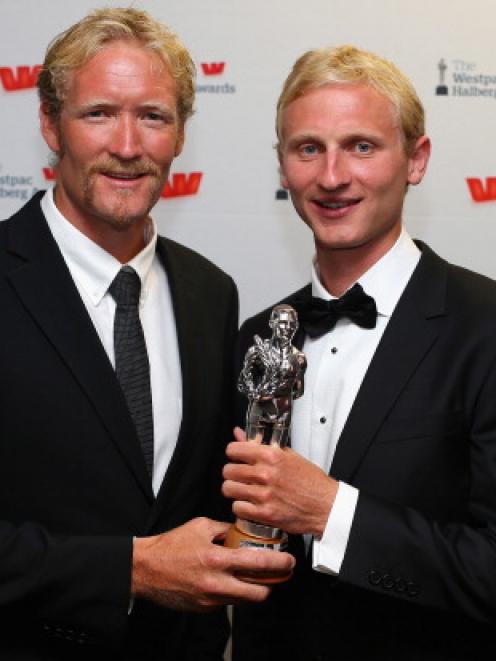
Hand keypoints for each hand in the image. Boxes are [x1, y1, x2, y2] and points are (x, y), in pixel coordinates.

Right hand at [131, 517, 294, 611]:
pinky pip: (227, 603)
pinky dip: (233, 593)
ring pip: (245, 600)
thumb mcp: (201, 526)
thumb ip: (225, 529)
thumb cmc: (170, 546)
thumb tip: (242, 530)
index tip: (289, 561)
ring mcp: (210, 599)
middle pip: (259, 593)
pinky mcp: (204, 609)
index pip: (258, 564)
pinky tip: (229, 580)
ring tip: (254, 576)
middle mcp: (216, 583)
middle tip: (277, 574)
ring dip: (253, 590)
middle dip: (273, 584)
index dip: (280, 564)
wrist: (145, 569)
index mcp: (217, 559)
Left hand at [222, 427, 336, 536]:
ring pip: (229, 489)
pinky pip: (237, 508)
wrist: (326, 506)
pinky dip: (241, 507)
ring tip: (243, 490)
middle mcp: (266, 474)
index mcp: (271, 456)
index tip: (236, 457)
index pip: (234, 449)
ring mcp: (264, 494)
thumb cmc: (311, 482)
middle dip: (232, 473)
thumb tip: (240, 434)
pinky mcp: (265, 514)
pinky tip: (249, 504)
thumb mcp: (289, 456)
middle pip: (228, 470)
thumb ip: (261, 445)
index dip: (233, 453)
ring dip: (234, 490)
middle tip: (239, 476)